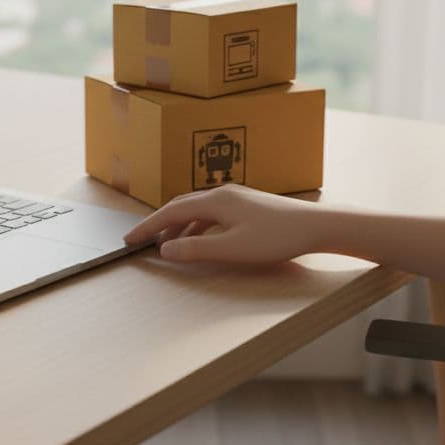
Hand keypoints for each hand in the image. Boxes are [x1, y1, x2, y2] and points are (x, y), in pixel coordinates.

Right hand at [123, 184, 325, 262]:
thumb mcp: (232, 249)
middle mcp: (222, 194)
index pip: (170, 212)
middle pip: (180, 206)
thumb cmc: (277, 238)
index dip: (147, 227)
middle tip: (141, 240)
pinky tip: (199, 241)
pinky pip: (211, 214)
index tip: (128, 239)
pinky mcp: (247, 206)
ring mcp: (236, 198)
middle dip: (158, 224)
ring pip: (196, 210)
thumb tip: (165, 249)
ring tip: (167, 245)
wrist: (315, 226)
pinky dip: (197, 227)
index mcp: (215, 201)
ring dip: (178, 227)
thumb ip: (196, 250)